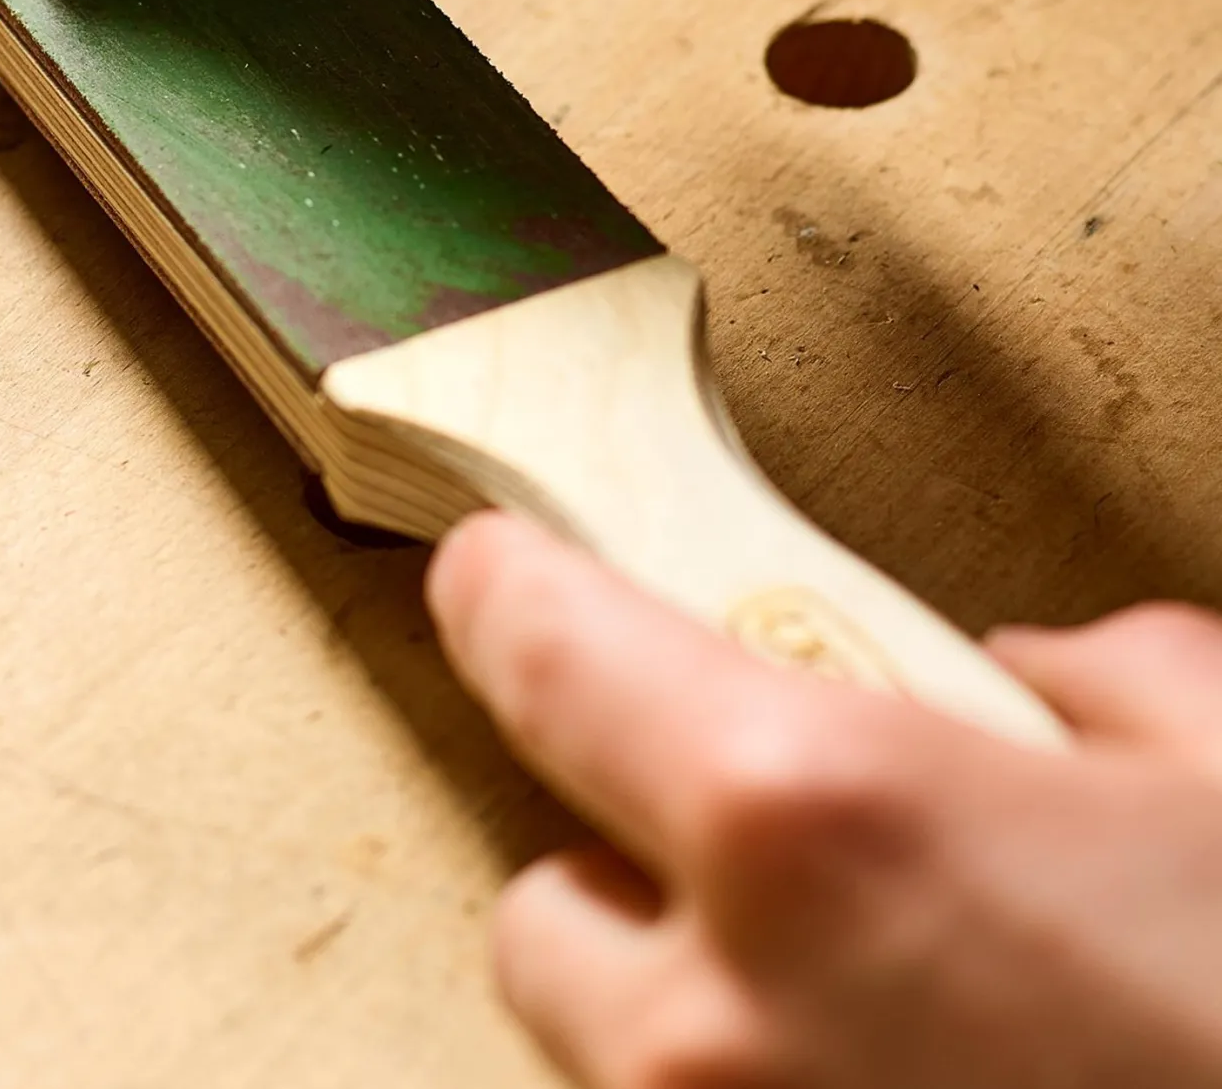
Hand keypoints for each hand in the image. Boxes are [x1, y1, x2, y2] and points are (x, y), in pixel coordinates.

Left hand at [426, 512, 1221, 1086]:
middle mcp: (718, 1036)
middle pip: (546, 908)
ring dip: (706, 1035)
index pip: (537, 646)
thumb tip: (1047, 690)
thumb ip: (1111, 691)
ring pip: (619, 1076)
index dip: (509, 589)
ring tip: (885, 1032)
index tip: (499, 571)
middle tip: (785, 874)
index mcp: (813, 823)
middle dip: (642, 876)